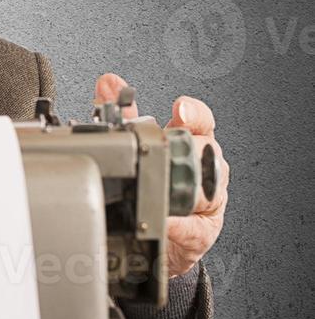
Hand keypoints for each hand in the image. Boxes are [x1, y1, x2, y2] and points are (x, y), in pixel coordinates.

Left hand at [95, 73, 229, 277]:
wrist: (158, 234)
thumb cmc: (156, 186)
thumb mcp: (140, 146)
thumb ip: (126, 116)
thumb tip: (108, 84)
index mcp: (192, 143)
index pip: (201, 120)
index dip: (192, 113)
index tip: (179, 109)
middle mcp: (205, 168)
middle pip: (208, 151)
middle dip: (190, 149)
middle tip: (170, 151)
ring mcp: (208, 199)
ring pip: (209, 187)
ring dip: (189, 186)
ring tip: (167, 186)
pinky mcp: (202, 231)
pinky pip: (194, 227)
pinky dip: (180, 225)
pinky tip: (168, 222)